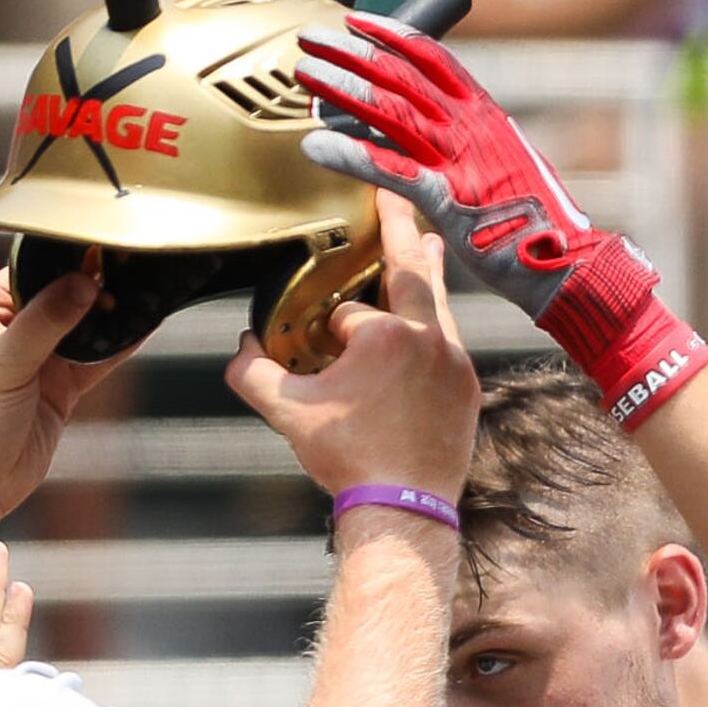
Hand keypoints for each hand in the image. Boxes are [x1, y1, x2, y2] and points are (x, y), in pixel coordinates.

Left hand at [0, 261, 119, 536]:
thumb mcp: (6, 363)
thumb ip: (45, 321)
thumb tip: (83, 283)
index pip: (30, 272)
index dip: (64, 259)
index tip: (100, 245)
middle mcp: (13, 331)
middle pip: (62, 295)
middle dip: (94, 283)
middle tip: (130, 265)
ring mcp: (40, 359)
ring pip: (83, 326)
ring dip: (110, 313)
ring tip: (143, 290)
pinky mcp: (61, 387)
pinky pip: (96, 358)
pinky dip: (119, 344)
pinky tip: (142, 325)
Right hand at [225, 201, 479, 501]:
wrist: (404, 508)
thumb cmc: (349, 459)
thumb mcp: (287, 414)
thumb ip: (253, 374)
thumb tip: (239, 348)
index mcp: (386, 335)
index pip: (349, 313)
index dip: (328, 333)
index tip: (321, 357)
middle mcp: (430, 338)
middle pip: (415, 271)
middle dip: (402, 230)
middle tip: (396, 198)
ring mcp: (456, 363)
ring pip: (441, 303)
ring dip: (428, 272)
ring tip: (427, 244)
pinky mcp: (468, 388)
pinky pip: (451, 342)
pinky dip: (436, 327)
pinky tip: (429, 328)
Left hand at [296, 14, 707, 427]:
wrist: (569, 263)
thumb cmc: (535, 225)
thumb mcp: (502, 167)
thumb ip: (467, 147)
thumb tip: (433, 137)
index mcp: (485, 116)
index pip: (434, 58)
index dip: (392, 35)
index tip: (358, 22)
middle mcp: (472, 128)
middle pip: (403, 75)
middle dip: (353, 52)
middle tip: (312, 38)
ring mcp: (461, 160)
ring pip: (392, 111)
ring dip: (343, 89)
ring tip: (306, 76)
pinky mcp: (449, 198)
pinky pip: (390, 170)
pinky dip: (351, 155)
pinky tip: (317, 147)